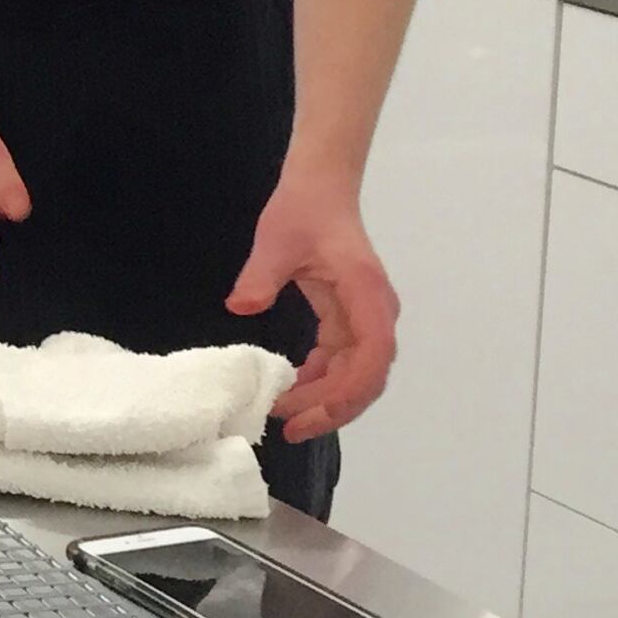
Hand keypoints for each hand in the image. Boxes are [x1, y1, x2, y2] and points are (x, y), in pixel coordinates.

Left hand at [228, 167, 398, 442]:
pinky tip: (291, 390)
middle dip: (332, 408)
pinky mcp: (350, 320)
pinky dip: (321, 381)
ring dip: (326, 400)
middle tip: (288, 428)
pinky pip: (342, 362)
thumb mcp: (276, 241)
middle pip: (366, 376)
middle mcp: (375, 313)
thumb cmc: (302, 211)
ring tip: (284, 418)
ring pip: (356, 375)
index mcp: (366, 295)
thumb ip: (261, 275)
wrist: (321, 189)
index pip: (371, 356)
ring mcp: (365, 319)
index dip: (346, 392)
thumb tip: (242, 307)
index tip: (310, 412)